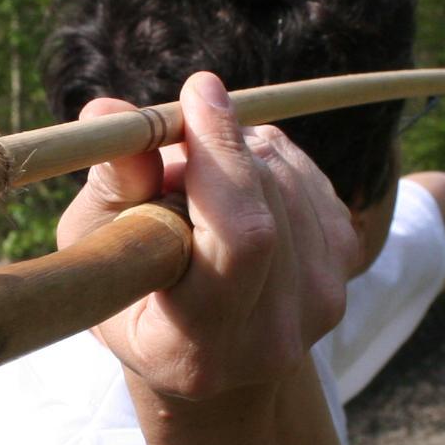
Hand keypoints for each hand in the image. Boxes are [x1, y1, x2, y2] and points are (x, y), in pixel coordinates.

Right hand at [58, 71, 360, 402]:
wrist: (205, 350)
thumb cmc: (131, 293)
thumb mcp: (97, 248)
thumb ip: (109, 186)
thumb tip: (108, 114)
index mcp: (199, 350)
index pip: (241, 239)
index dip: (222, 156)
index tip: (196, 93)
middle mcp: (275, 338)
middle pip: (266, 197)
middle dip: (215, 150)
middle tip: (169, 158)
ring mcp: (323, 302)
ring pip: (288, 175)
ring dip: (237, 155)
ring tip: (195, 190)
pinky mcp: (346, 263)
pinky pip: (308, 174)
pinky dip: (265, 162)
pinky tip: (235, 193)